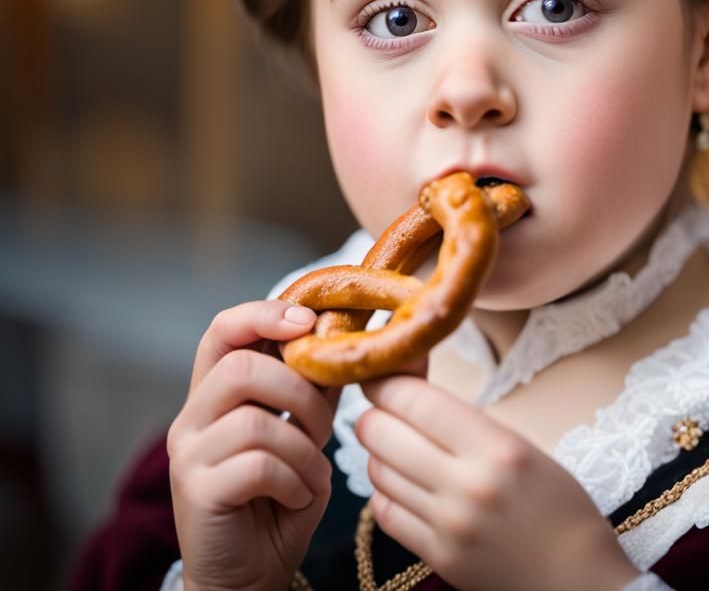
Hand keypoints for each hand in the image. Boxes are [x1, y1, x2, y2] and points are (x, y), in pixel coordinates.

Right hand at [167, 300, 339, 590]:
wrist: (251, 575)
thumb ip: (315, 387)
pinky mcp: (196, 492)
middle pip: (240, 367)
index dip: (263, 314)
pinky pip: (257, 465)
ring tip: (312, 471)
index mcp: (216, 393)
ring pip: (253, 420)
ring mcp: (188, 455)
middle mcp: (191, 417)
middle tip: (324, 426)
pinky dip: (294, 479)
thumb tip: (350, 334)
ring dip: (302, 445)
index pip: (223, 330)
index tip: (308, 321)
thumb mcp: (305, 432)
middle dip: (299, 390)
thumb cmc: (282, 497)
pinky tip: (298, 496)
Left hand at [356, 375, 640, 590]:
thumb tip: (411, 389)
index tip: (380, 373)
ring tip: (394, 446)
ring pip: (378, 472)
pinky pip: (385, 513)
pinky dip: (384, 491)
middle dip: (374, 414)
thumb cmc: (558, 503)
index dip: (388, 381)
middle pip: (383, 434)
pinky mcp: (438, 557)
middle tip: (380, 408)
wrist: (579, 578)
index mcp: (497, 447)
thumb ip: (466, 423)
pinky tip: (399, 483)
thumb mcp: (521, 447)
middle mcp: (468, 485)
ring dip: (378, 453)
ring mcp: (448, 525)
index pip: (417, 402)